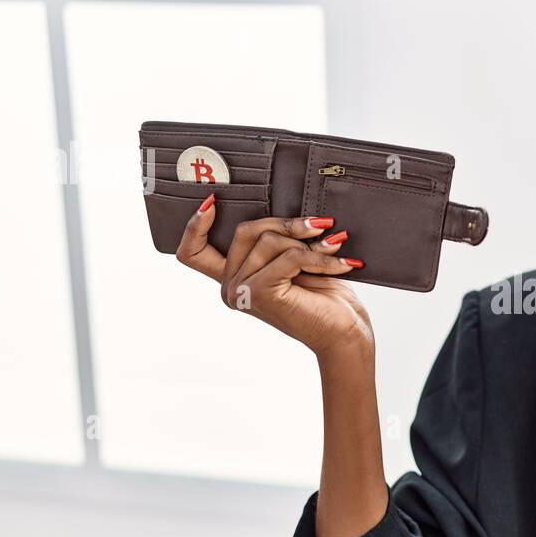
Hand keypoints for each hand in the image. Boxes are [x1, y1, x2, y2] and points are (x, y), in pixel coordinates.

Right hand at [174, 194, 372, 356]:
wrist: (343, 335)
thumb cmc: (324, 299)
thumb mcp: (294, 263)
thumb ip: (276, 243)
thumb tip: (284, 212)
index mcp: (233, 279)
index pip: (192, 253)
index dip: (194, 225)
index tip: (213, 201)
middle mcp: (230, 288)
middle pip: (244, 231)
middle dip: (286, 224)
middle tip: (321, 225)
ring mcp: (242, 292)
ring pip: (269, 240)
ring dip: (309, 242)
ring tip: (334, 248)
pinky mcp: (260, 292)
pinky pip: (290, 256)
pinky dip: (320, 257)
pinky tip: (341, 264)